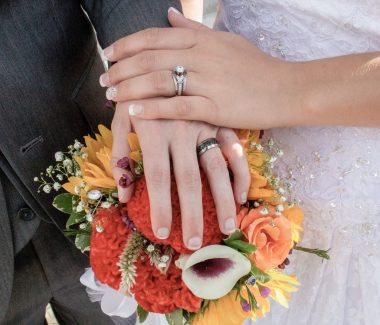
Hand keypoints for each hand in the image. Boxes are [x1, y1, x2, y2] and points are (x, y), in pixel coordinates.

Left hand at [99, 8, 301, 129]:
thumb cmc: (256, 67)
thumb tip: (169, 15)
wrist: (287, 89)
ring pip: (158, 81)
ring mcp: (209, 81)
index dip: (126, 45)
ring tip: (112, 96)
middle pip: (149, 58)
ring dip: (130, 89)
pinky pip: (177, 107)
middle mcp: (202, 55)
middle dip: (121, 69)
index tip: (108, 55)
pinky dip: (152, 110)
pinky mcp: (216, 107)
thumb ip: (194, 29)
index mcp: (202, 38)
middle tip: (103, 80)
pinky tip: (133, 114)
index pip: (153, 37)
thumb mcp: (225, 41)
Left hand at [111, 102, 249, 249]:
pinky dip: (240, 171)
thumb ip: (120, 153)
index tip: (163, 234)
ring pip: (216, 168)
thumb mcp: (121, 116)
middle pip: (188, 180)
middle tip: (195, 244)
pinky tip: (241, 194)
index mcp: (155, 131)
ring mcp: (204, 125)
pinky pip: (235, 148)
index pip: (157, 178)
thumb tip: (123, 195)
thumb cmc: (138, 90)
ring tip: (226, 227)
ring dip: (222, 199)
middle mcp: (181, 131)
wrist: (163, 54)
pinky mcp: (220, 119)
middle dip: (192, 214)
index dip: (160, 208)